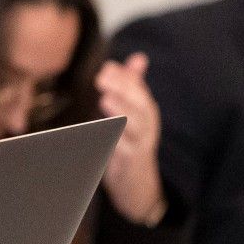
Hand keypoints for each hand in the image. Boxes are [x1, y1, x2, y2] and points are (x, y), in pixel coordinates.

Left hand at [97, 52, 165, 224]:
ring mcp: (139, 147)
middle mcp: (146, 128)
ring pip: (132, 130)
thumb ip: (134, 85)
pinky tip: (97, 132)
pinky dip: (109, 142)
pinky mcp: (129, 165)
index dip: (125, 78)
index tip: (106, 67)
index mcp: (146, 112)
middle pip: (140, 107)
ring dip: (119, 114)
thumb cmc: (132, 143)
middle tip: (102, 79)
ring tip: (104, 101)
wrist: (138, 186)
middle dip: (123, 91)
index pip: (140, 91)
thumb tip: (139, 57)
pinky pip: (120, 153)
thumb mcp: (135, 113)